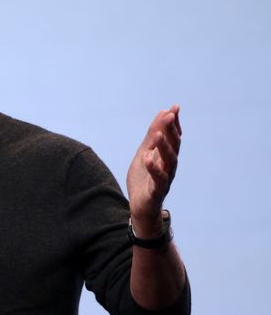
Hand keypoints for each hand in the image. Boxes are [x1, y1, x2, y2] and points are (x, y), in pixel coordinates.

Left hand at [126, 105, 181, 237]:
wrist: (140, 207)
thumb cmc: (144, 180)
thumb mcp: (145, 153)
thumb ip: (152, 136)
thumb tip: (162, 113)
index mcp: (166, 157)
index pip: (173, 137)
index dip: (174, 123)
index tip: (175, 107)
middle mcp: (169, 166)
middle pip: (173, 147)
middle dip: (171, 131)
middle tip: (169, 116)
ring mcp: (165, 178)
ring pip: (168, 162)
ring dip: (163, 147)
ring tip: (157, 134)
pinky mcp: (156, 191)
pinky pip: (158, 179)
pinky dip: (153, 168)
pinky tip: (147, 157)